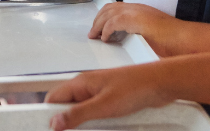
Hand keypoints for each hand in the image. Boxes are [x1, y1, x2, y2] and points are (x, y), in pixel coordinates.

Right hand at [46, 63, 173, 130]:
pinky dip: (95, 122)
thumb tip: (56, 122)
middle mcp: (87, 87)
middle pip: (66, 106)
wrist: (160, 83)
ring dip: (82, 122)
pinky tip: (102, 125)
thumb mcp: (103, 105)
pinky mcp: (110, 100)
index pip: (53, 98)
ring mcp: (99, 93)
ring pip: (81, 111)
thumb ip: (78, 114)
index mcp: (81, 82)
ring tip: (91, 127)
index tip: (51, 128)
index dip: (49, 114)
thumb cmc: (136, 86)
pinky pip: (95, 113)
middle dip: (66, 121)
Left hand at [88, 2, 183, 56]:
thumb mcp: (152, 34)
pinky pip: (112, 23)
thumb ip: (139, 34)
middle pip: (109, 8)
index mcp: (141, 10)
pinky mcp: (133, 19)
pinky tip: (105, 39)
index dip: (106, 17)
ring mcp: (135, 12)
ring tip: (94, 36)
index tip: (100, 27)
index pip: (117, 8)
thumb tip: (129, 42)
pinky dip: (106, 30)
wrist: (183, 39)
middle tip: (93, 32)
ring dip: (98, 24)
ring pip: (108, 14)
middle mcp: (136, 7)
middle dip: (98, 19)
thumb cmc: (173, 42)